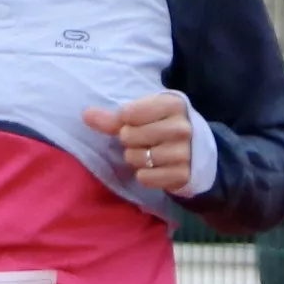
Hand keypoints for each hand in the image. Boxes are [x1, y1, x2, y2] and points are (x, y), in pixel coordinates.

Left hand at [86, 89, 203, 194]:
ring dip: (135, 159)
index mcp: (173, 105)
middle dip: (130, 141)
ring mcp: (184, 153)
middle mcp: (182, 128)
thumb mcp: (144, 116)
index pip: (128, 113)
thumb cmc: (163, 128)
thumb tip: (86, 114)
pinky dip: (143, 175)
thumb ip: (114, 117)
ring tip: (148, 154)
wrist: (196, 152)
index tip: (137, 122)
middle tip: (143, 141)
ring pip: (136, 158)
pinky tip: (154, 169)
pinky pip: (145, 178)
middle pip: (129, 135)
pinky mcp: (182, 175)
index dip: (125, 121)